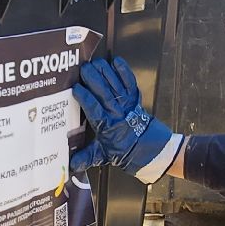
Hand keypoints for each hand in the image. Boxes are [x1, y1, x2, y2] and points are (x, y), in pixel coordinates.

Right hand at [70, 57, 172, 175]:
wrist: (153, 151)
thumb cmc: (127, 152)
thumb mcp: (104, 156)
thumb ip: (87, 157)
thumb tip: (71, 164)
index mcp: (107, 127)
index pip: (94, 109)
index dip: (85, 97)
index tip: (75, 88)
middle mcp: (117, 113)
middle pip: (104, 93)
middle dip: (93, 79)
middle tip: (83, 68)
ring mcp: (128, 105)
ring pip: (115, 85)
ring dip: (106, 72)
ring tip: (95, 63)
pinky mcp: (136, 99)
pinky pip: (130, 82)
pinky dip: (124, 71)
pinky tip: (116, 61)